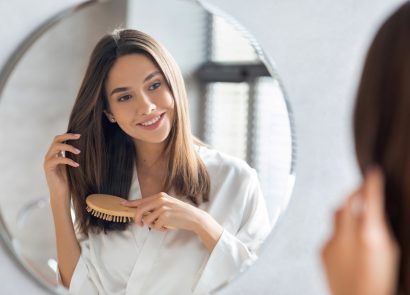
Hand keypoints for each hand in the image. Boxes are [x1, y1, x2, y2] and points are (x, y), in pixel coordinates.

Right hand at [43, 133, 80, 204]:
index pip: (58, 139)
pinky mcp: (48, 167)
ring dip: (69, 147)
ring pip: (56, 147)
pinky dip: (68, 160)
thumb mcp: (71, 165)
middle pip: (56, 139)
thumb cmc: (68, 180)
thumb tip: (81, 146)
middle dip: (67, 136)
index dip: (68, 135)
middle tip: (79, 136)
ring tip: (79, 152)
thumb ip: (71, 156)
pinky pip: (58, 159)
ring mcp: (47, 161)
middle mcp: (49, 156)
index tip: (79, 135)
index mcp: (54, 154)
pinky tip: (76, 165)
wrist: (61, 193)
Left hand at [121, 192, 202, 231]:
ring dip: (152, 225)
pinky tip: (167, 227)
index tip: (122, 204)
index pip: (142, 200)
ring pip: (147, 220)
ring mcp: (162, 208)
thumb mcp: (168, 205)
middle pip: (140, 210)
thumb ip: (156, 206)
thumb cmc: (180, 212)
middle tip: (140, 224)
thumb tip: (142, 213)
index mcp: (160, 196)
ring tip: (162, 225)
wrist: (194, 217)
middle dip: (137, 219)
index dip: (130, 203)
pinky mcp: (165, 216)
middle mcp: (160, 200)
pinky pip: (155, 226)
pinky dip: (159, 229)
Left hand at [321, 167, 398, 294]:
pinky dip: (340, 232)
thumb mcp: (390, 251)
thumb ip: (381, 228)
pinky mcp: (322, 250)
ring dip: (347, 211)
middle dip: (356, 192)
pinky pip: (330, 233)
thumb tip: (376, 210)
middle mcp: (347, 236)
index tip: (373, 171)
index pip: (370, 198)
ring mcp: (331, 242)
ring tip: (357, 215)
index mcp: (369, 235)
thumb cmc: (380, 282)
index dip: (372, 182)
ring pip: (337, 215)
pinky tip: (348, 243)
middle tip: (363, 190)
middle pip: (348, 201)